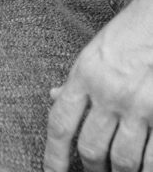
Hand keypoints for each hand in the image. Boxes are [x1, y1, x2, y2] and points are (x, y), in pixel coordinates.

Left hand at [44, 0, 152, 171]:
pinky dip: (147, 167)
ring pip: (124, 160)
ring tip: (120, 171)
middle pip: (91, 149)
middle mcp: (108, 92)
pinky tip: (143, 167)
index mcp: (84, 75)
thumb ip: (75, 81)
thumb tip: (52, 98)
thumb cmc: (125, 38)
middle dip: (92, 169)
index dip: (54, 156)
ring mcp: (138, 105)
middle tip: (96, 171)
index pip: (60, 124)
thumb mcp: (92, 53)